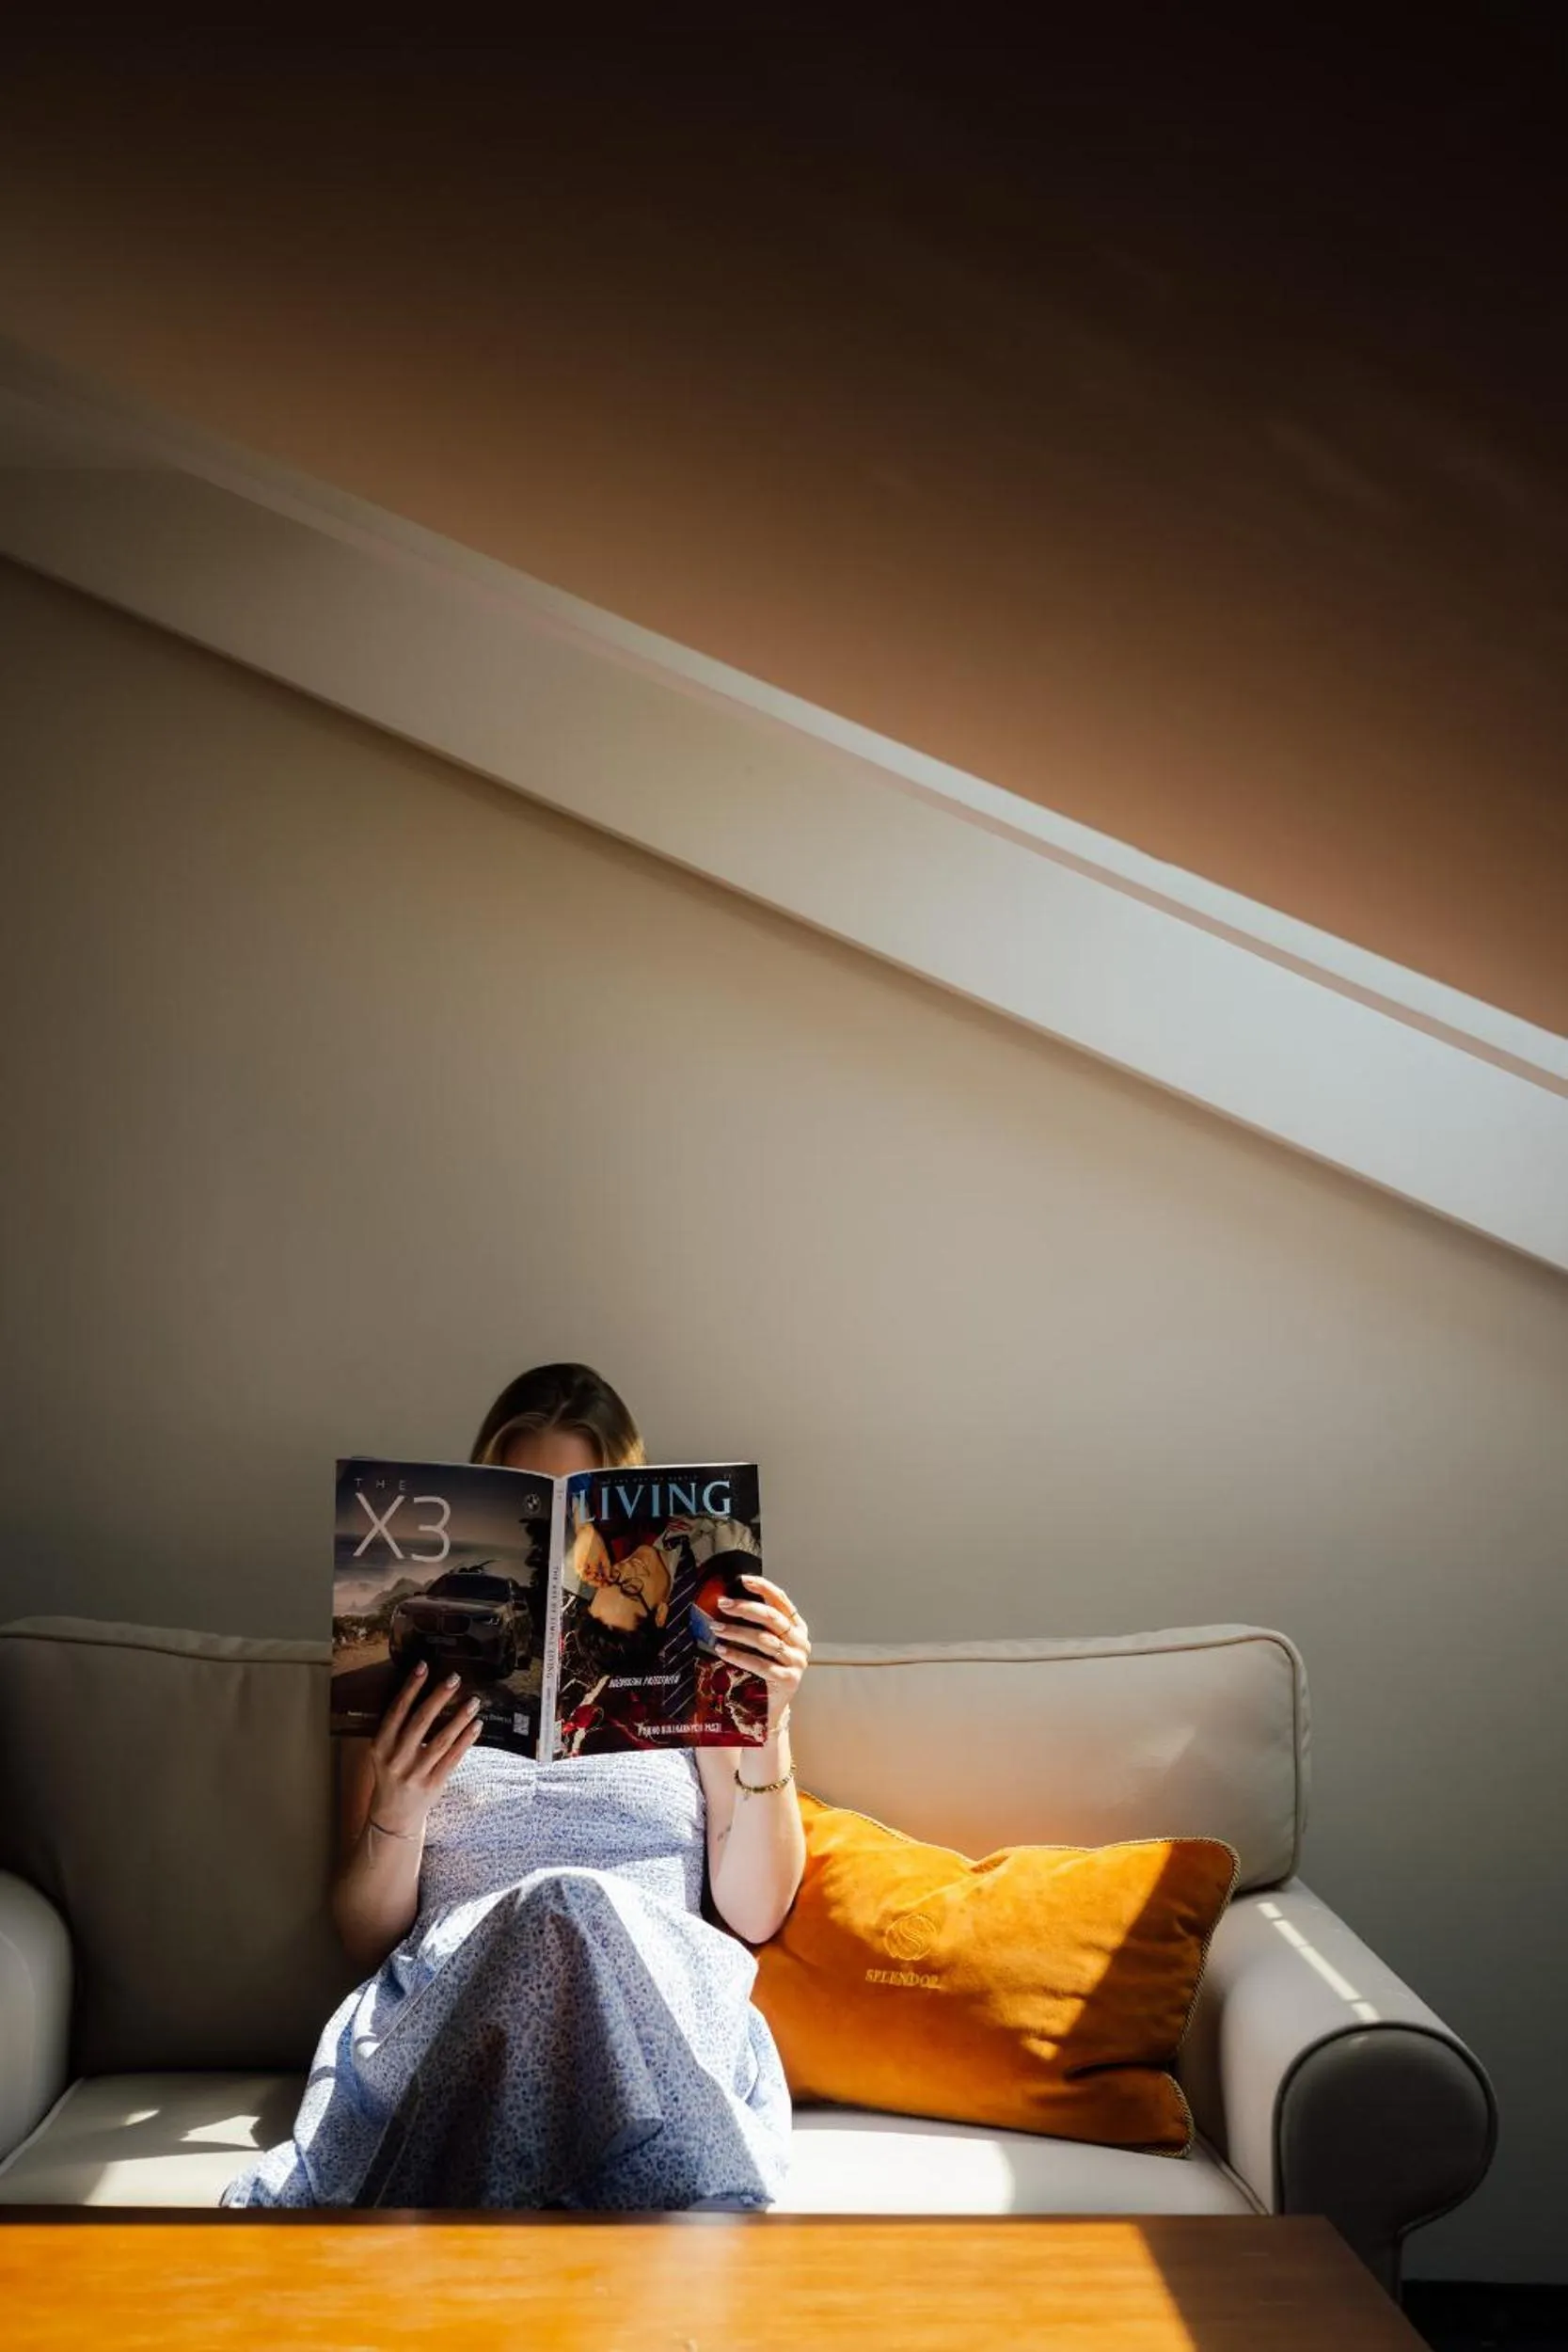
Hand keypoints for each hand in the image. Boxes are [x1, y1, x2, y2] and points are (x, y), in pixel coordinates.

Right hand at [368, 1662, 482, 1835]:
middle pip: (420, 1722)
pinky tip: (476, 1726)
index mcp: (380, 1746)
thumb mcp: (383, 1751)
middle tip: (455, 1678)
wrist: (392, 1815)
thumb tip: (423, 1692)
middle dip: (439, 1697)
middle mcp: (396, 1759)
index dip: (410, 1688)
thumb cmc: (390, 1774)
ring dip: (459, 1718)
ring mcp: (415, 1773)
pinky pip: (453, 1758)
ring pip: (441, 1740)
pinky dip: (466, 1740)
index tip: (423, 1667)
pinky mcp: (433, 1784)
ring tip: (473, 1701)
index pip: (396, 1711)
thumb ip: (396, 1727)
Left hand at [714, 1575, 810, 1732]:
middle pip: (772, 1618)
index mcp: (798, 1628)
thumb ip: (757, 1624)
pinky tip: (721, 1650)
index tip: (743, 1579)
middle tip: (723, 1604)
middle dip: (745, 1608)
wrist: (771, 1708)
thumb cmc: (765, 1670)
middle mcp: (801, 1643)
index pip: (782, 1601)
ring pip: (764, 1640)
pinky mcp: (787, 1680)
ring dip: (736, 1631)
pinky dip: (738, 1655)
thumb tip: (729, 1600)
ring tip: (716, 1628)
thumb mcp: (766, 1644)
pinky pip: (760, 1664)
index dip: (763, 1588)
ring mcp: (797, 1662)